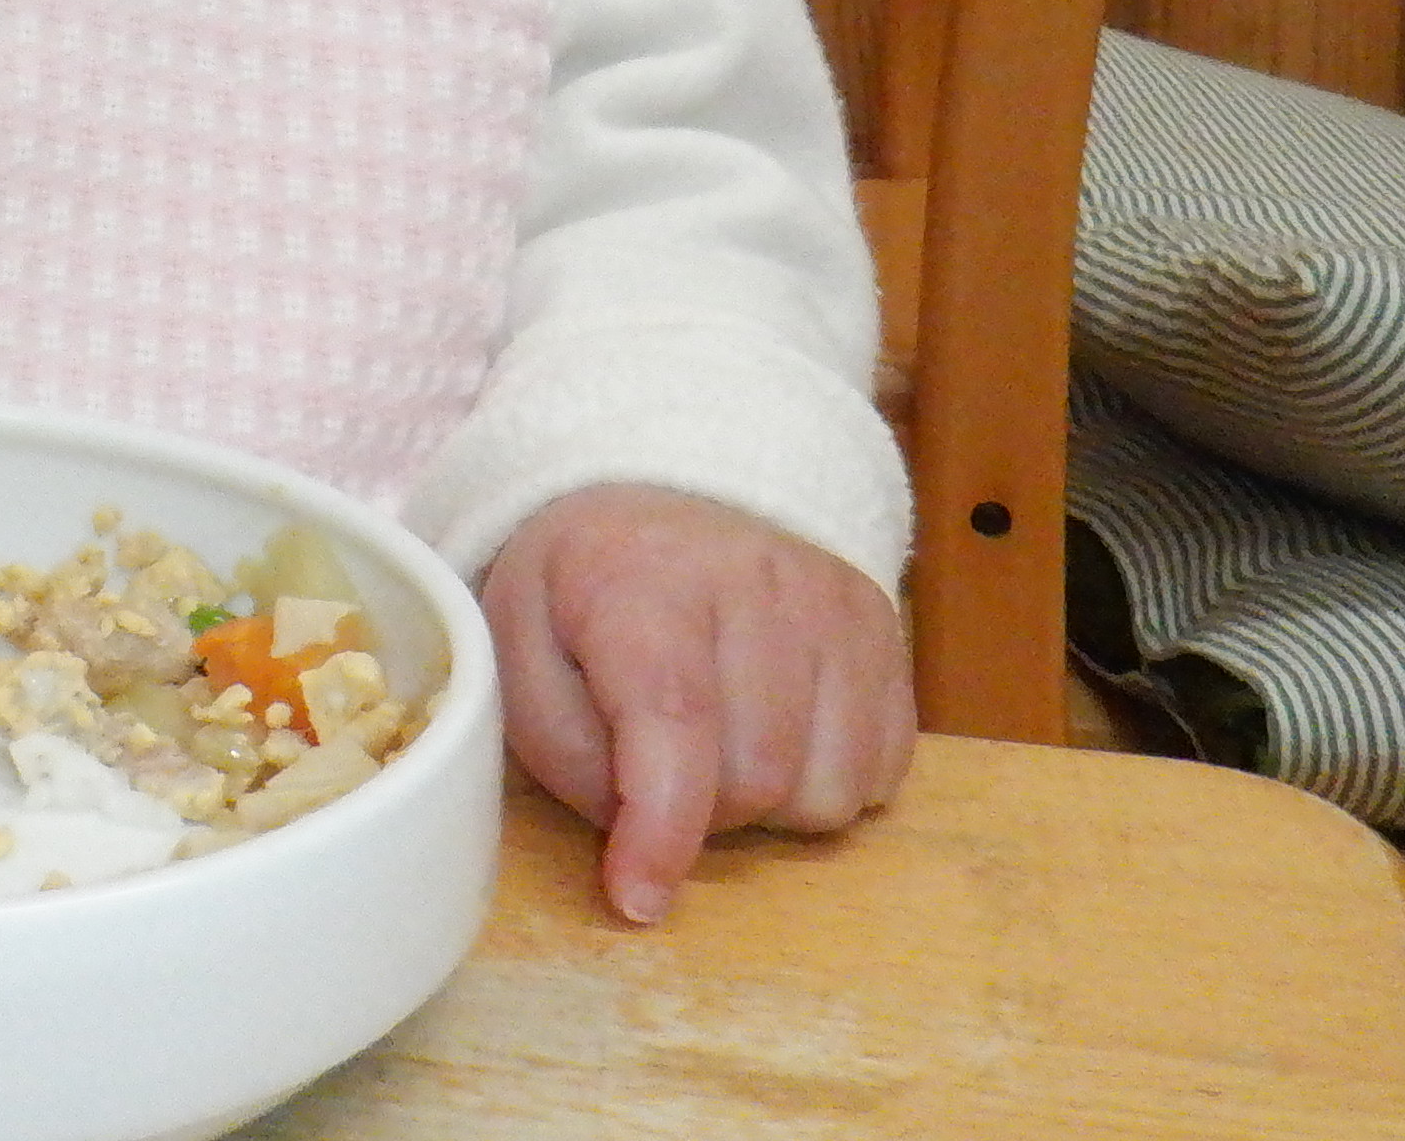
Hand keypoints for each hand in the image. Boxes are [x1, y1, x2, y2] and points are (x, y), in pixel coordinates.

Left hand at [483, 484, 913, 922]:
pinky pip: (882, 770)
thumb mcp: (520, 661)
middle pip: (758, 776)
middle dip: (706, 813)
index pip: (673, 717)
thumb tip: (644, 852)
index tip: (637, 899)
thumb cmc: (578, 600)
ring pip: (829, 789)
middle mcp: (755, 579)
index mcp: (644, 579)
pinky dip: (829, 782)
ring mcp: (832, 600)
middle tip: (665, 774)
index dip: (661, 829)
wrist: (655, 505)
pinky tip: (782, 733)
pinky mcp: (884, 626)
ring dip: (771, 806)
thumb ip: (569, 757)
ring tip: (724, 749)